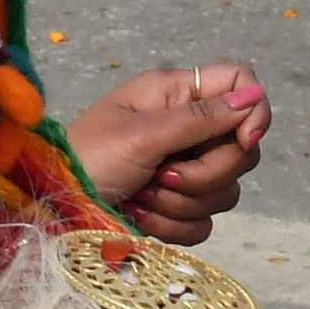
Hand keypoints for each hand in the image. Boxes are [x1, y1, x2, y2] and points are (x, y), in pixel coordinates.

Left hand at [64, 62, 269, 245]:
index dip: (253, 112)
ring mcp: (183, 168)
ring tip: (140, 193)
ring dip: (181, 201)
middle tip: (161, 174)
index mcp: (173, 95)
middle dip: (205, 172)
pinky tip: (139, 214)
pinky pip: (204, 222)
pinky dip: (171, 224)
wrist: (55, 204)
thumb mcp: (142, 134)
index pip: (240, 85)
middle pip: (241, 150)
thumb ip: (199, 118)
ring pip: (225, 191)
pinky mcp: (176, 205)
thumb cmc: (88, 158)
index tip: (243, 140)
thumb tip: (254, 94)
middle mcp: (184, 127)